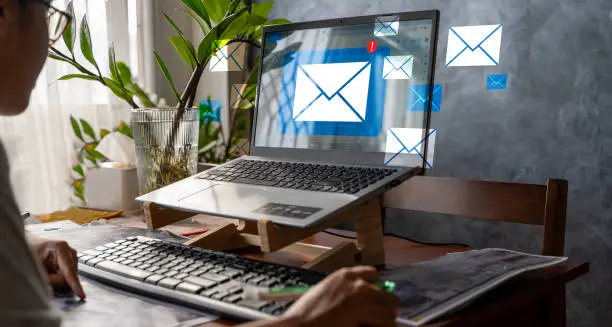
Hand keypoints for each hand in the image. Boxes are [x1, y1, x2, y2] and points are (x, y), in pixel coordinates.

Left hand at [29, 237, 85, 298]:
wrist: (30, 243)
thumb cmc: (30, 249)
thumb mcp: (34, 263)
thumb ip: (45, 277)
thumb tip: (57, 287)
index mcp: (61, 248)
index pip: (69, 270)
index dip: (75, 284)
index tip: (81, 294)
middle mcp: (70, 252)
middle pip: (69, 276)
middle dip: (56, 281)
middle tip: (43, 276)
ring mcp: (72, 256)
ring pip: (68, 277)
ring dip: (57, 279)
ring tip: (46, 270)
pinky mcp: (71, 262)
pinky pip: (67, 276)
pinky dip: (58, 277)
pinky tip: (51, 270)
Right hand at [283, 266, 398, 326]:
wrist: (302, 324)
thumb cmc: (306, 310)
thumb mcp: (324, 289)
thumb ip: (341, 289)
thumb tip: (352, 297)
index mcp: (346, 275)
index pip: (372, 274)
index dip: (376, 284)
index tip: (376, 292)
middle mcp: (359, 286)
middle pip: (386, 294)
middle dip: (387, 303)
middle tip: (387, 312)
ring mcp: (364, 303)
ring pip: (389, 311)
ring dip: (388, 318)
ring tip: (386, 324)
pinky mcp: (365, 318)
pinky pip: (384, 322)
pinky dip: (384, 325)